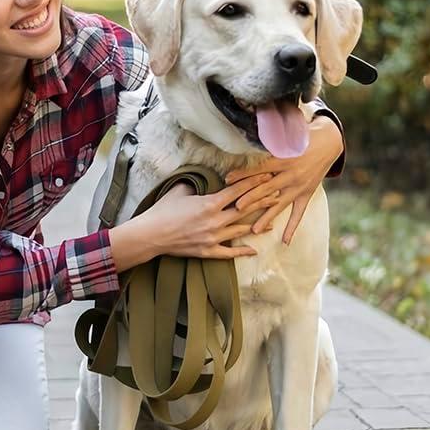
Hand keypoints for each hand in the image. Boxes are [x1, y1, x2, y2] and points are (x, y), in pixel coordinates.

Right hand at [139, 177, 280, 259]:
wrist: (151, 235)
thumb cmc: (163, 211)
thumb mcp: (179, 191)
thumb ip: (194, 184)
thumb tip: (201, 179)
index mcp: (210, 203)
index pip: (238, 190)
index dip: (254, 182)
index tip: (267, 176)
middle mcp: (216, 221)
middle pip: (246, 210)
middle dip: (263, 201)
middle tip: (278, 195)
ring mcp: (213, 238)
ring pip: (241, 231)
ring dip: (257, 226)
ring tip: (272, 221)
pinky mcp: (208, 251)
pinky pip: (229, 253)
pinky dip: (242, 252)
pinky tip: (254, 250)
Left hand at [225, 116, 342, 244]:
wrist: (329, 142)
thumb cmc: (302, 136)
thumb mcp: (286, 136)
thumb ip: (268, 139)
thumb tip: (247, 130)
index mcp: (283, 159)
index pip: (259, 169)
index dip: (243, 174)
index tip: (227, 179)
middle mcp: (291, 174)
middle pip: (267, 189)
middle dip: (251, 198)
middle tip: (236, 208)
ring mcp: (299, 187)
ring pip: (279, 204)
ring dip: (267, 217)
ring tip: (254, 230)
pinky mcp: (306, 194)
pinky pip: (299, 213)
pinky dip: (293, 227)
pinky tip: (285, 241)